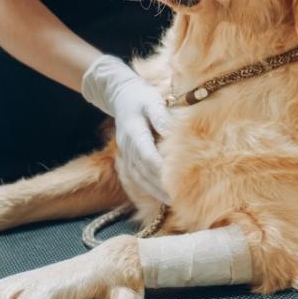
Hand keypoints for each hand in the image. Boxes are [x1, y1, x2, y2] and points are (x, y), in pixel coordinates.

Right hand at [81, 54, 171, 203]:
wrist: (121, 96)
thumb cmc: (141, 98)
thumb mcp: (152, 101)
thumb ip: (161, 117)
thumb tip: (171, 134)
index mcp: (133, 131)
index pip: (146, 154)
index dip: (159, 169)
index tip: (173, 181)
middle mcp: (127, 145)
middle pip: (142, 170)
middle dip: (158, 186)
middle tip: (176, 199)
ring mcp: (125, 153)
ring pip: (137, 177)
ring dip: (153, 191)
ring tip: (170, 202)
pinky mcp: (127, 157)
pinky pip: (135, 176)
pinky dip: (146, 187)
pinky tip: (159, 195)